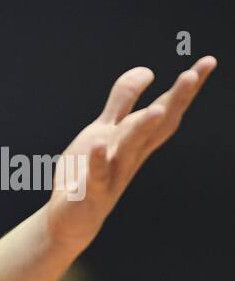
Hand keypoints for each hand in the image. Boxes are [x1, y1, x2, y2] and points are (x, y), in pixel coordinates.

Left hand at [46, 55, 215, 249]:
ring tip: (156, 109)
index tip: (208, 61)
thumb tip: (147, 70)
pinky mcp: (91, 191)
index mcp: (135, 139)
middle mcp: (130, 155)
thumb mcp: (104, 129)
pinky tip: (98, 146)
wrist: (71, 219)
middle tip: (192, 74)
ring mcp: (113, 173)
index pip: (166, 110)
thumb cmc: (90, 171)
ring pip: (131, 148)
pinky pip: (96, 175)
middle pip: (157, 126)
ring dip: (142, 129)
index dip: (185, 88)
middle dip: (174, 101)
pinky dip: (97, 161)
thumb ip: (122, 101)